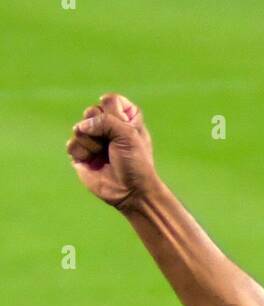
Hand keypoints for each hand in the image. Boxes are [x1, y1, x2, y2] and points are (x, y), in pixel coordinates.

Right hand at [66, 93, 158, 210]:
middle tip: (113, 146)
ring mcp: (92, 139)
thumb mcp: (128, 134)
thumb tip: (80, 127)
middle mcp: (107, 126)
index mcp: (124, 118)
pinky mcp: (81, 154)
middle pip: (92, 111)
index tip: (126, 129)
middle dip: (101, 129)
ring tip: (105, 156)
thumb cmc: (136, 163)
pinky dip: (82, 153)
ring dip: (92, 143)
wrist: (131, 192)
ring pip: (80, 127)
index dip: (114, 113)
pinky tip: (93, 163)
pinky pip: (71, 144)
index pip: (110, 99)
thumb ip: (105, 120)